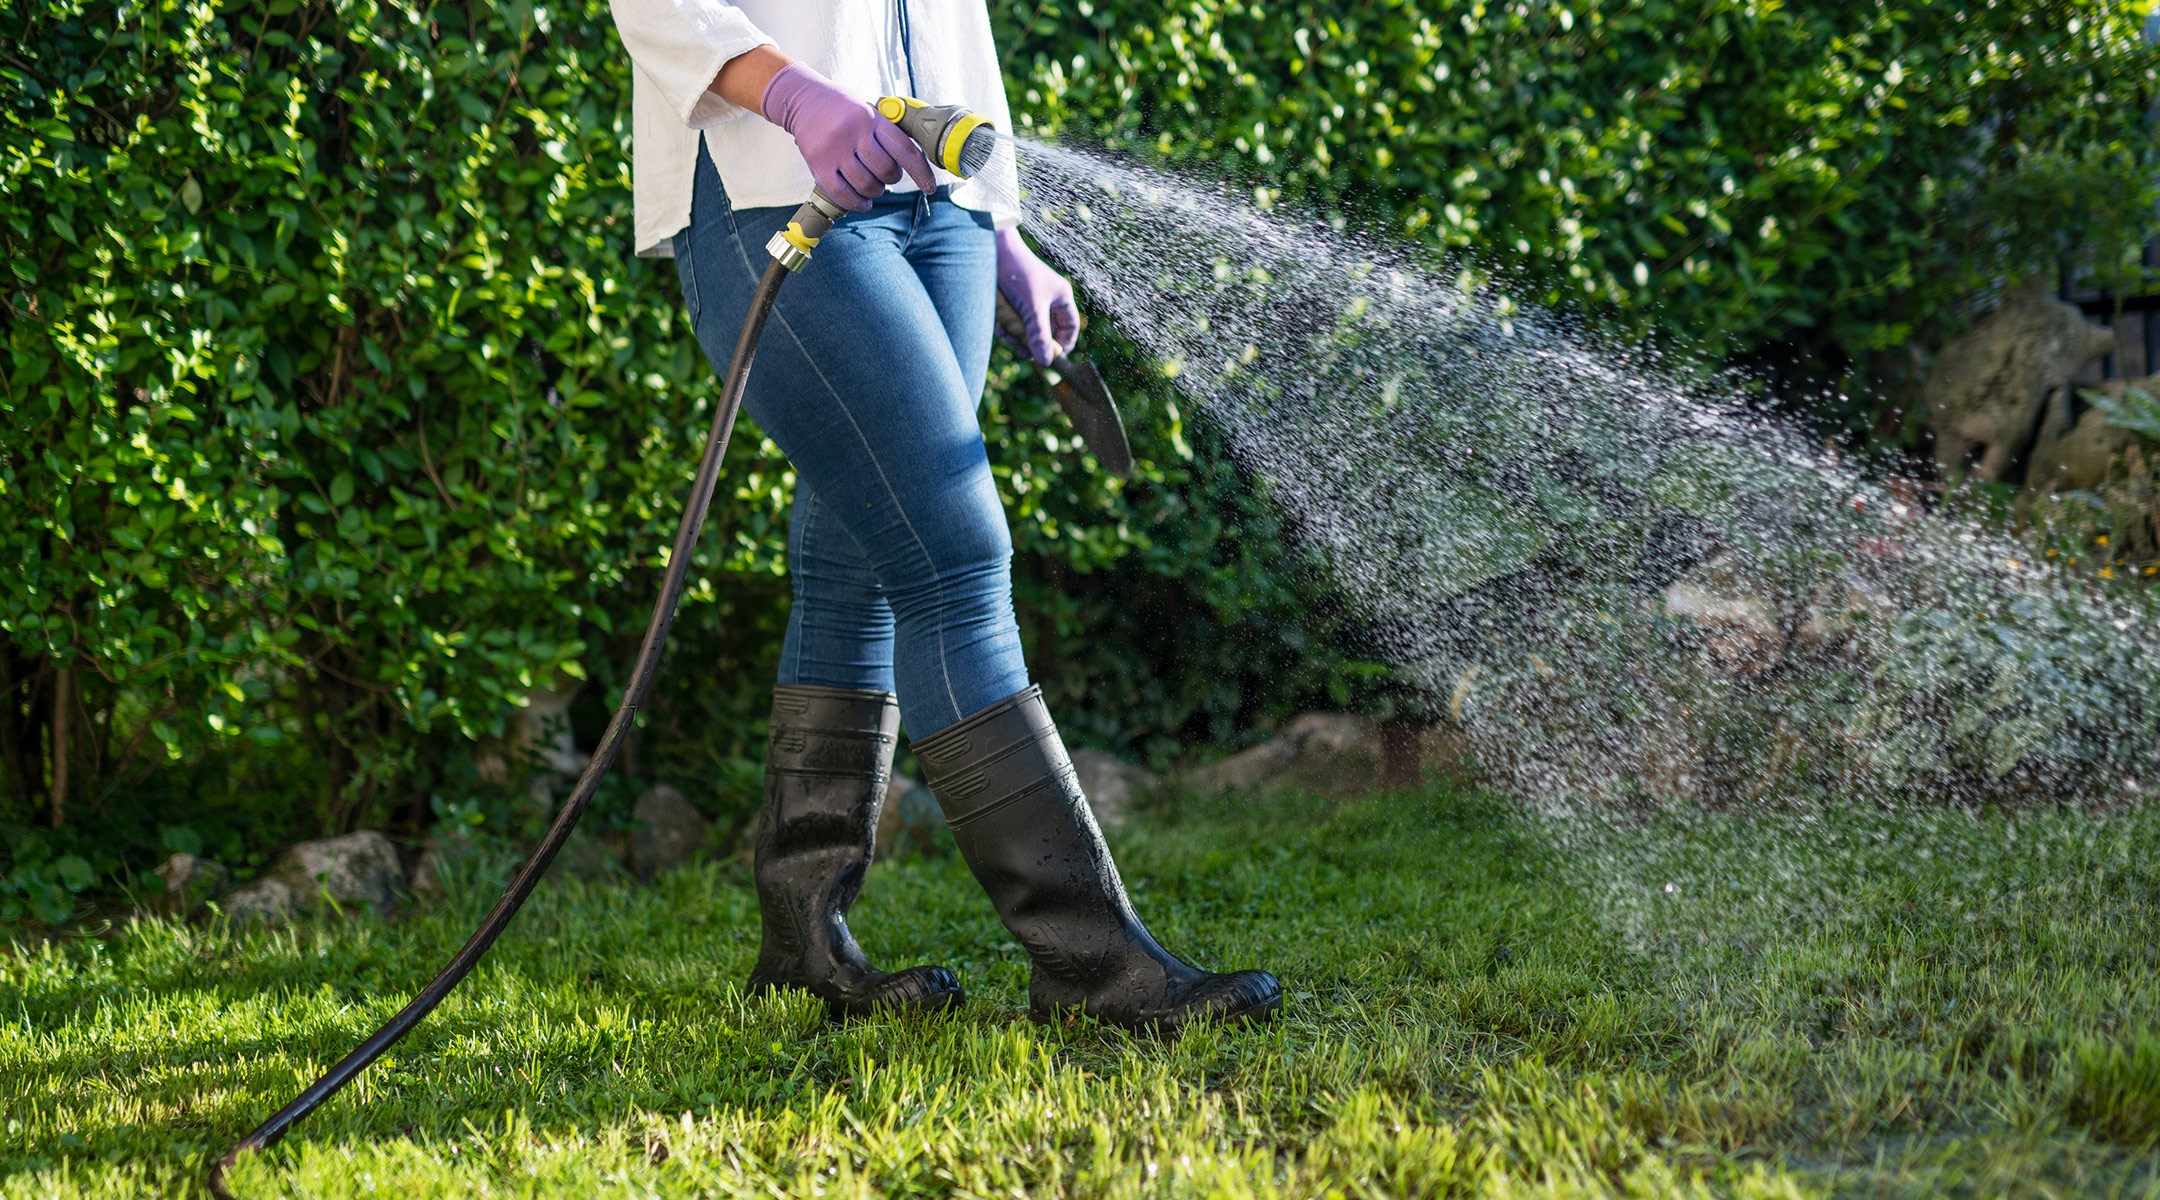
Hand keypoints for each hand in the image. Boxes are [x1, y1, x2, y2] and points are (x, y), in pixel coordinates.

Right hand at [760, 62, 936, 211]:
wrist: (804, 99)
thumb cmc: (844, 109)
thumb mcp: (869, 110)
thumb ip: (888, 132)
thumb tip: (915, 162)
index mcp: (872, 117)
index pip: (905, 149)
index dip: (921, 172)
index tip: (930, 187)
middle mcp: (854, 132)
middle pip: (886, 171)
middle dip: (891, 179)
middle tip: (885, 176)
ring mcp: (835, 148)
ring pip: (866, 185)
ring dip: (874, 192)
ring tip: (872, 187)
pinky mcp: (818, 163)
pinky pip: (843, 194)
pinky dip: (857, 203)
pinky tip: (862, 202)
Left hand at [994, 228, 1079, 366]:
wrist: (993, 250)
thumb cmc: (1018, 274)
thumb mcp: (1032, 308)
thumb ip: (1039, 336)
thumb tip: (1046, 361)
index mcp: (1060, 298)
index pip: (1070, 327)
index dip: (1062, 344)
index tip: (1049, 357)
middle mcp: (1048, 299)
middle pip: (1046, 332)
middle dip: (1033, 341)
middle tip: (1021, 351)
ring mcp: (1030, 300)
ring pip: (1027, 329)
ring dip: (1016, 335)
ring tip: (1005, 333)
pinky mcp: (1013, 301)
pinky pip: (1014, 321)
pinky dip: (1006, 326)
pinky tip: (998, 326)